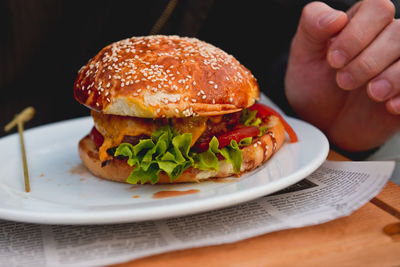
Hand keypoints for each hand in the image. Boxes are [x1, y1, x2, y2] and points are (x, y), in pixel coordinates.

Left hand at [285, 0, 399, 151]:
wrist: (323, 125)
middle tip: (343, 82)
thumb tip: (335, 17)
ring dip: (393, 76)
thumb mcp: (304, 57)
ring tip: (371, 93)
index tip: (333, 61)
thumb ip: (312, 27)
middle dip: (368, 60)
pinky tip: (388, 106)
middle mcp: (387, 39)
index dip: (357, 34)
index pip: (377, 8)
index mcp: (362, 23)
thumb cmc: (315, 87)